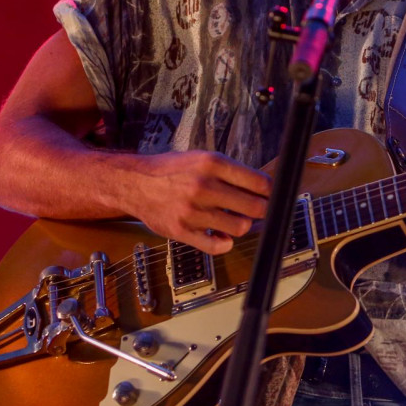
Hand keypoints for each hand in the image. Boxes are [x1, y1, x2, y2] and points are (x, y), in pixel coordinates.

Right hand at [122, 151, 270, 254]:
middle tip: (258, 210)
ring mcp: (193, 211)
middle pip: (254, 207)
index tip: (270, 195)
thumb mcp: (202, 158)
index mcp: (212, 164)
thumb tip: (263, 188)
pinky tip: (222, 236)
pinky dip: (225, 244)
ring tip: (235, 220)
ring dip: (242, 225)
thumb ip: (230, 172)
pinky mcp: (182, 231)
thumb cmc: (171, 170)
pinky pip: (217, 246)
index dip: (270, 192)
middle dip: (262, 210)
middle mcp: (204, 187)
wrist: (135, 182)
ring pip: (239, 227)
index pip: (259, 183)